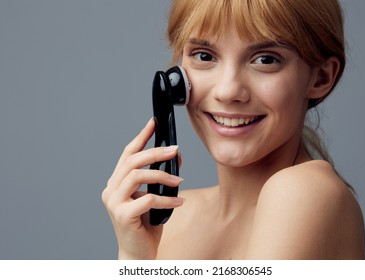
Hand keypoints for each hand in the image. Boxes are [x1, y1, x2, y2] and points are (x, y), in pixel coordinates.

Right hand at [102, 118, 183, 258]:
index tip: (154, 123)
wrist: (138, 253)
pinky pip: (147, 199)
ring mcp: (114, 203)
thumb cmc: (146, 224)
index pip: (127, 154)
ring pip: (137, 176)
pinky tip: (178, 203)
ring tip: (180, 181)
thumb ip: (160, 177)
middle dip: (155, 152)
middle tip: (175, 150)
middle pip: (131, 161)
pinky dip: (166, 199)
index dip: (141, 137)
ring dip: (162, 176)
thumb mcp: (154, 196)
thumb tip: (176, 155)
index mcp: (116, 183)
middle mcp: (111, 190)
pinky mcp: (122, 216)